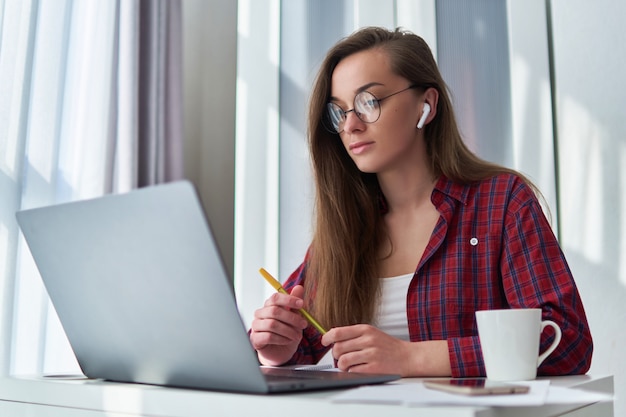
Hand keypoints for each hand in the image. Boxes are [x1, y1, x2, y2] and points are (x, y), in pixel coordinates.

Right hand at [249, 285, 308, 365]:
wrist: (280, 352)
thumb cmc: (286, 333)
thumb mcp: (294, 318)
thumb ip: (295, 304)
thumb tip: (299, 287)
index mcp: (268, 306)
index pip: (275, 298)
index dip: (289, 299)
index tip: (301, 304)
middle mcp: (260, 314)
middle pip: (274, 311)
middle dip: (292, 318)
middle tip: (303, 324)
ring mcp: (256, 326)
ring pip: (272, 324)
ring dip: (288, 330)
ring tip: (297, 336)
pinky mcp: (255, 339)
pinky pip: (268, 336)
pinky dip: (281, 339)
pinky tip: (288, 341)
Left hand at [321, 324, 450, 376]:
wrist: (408, 356)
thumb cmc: (388, 346)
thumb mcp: (371, 333)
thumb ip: (353, 335)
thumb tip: (331, 339)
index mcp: (365, 329)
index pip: (338, 332)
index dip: (327, 338)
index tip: (324, 342)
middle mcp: (368, 340)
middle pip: (338, 348)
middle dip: (335, 355)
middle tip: (340, 357)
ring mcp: (372, 354)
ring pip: (343, 361)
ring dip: (342, 366)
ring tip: (348, 365)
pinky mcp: (375, 368)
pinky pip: (353, 371)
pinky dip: (351, 372)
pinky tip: (357, 370)